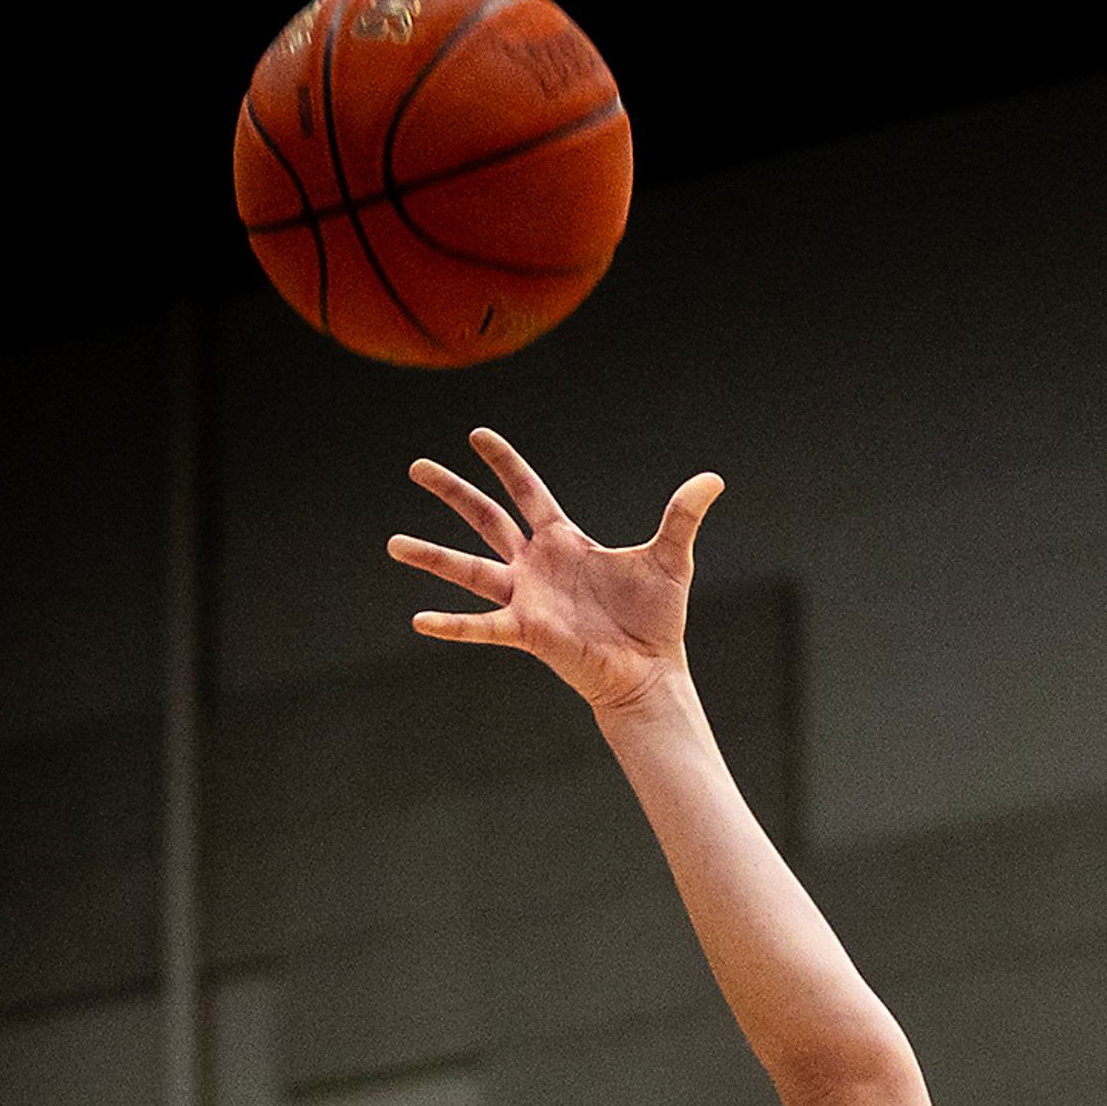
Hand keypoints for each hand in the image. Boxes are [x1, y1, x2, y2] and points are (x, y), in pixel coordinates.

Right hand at [391, 428, 722, 715]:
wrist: (649, 670)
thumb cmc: (655, 619)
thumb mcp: (669, 558)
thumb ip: (682, 515)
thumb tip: (713, 479)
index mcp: (564, 541)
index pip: (527, 491)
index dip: (504, 462)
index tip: (476, 435)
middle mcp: (536, 565)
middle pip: (485, 518)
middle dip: (452, 492)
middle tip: (415, 466)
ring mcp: (526, 598)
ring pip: (469, 569)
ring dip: (431, 557)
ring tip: (392, 543)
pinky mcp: (526, 632)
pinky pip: (482, 626)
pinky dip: (452, 624)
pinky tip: (419, 620)